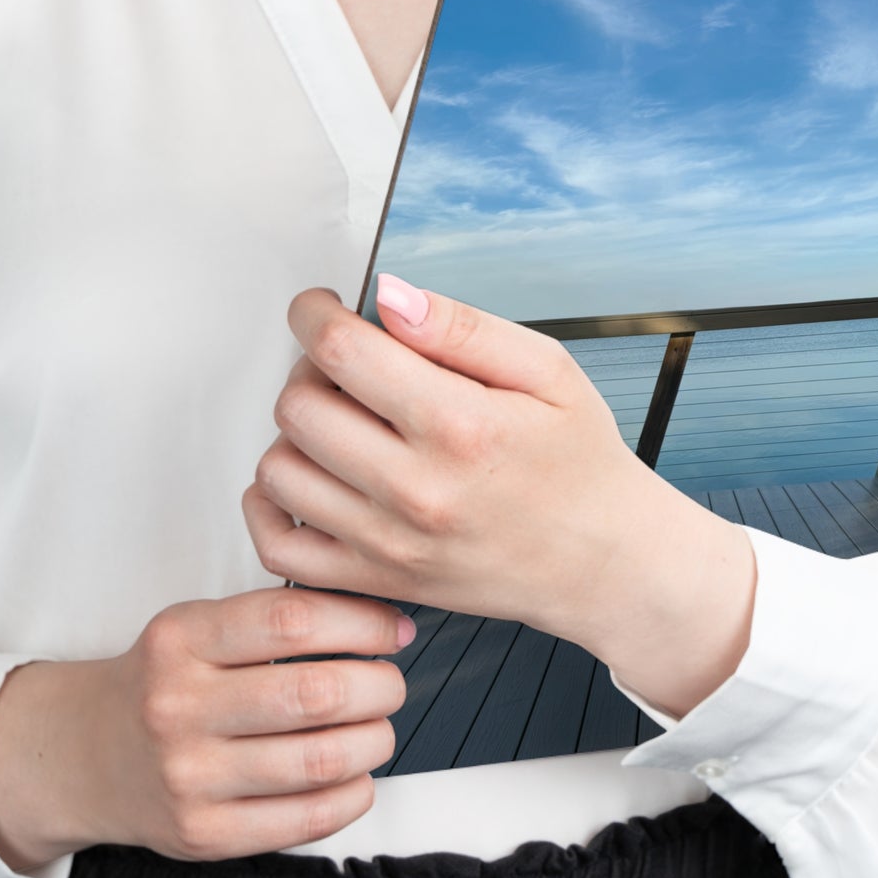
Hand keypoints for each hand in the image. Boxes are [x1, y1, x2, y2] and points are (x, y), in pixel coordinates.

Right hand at [0, 586, 410, 870]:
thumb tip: (385, 622)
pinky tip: (356, 776)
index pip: (292, 621)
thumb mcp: (199, 626)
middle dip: (378, 687)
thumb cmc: (164, 681)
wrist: (81, 754)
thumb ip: (277, 618)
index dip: (362, 623)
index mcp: (181, 639)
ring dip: (373, 742)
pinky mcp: (200, 834)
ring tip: (378, 729)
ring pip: (318, 760)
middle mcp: (177, 707)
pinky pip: (302, 820)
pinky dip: (351, 795)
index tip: (394, 630)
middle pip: (314, 694)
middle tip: (390, 685)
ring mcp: (186, 776)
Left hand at [242, 276, 717, 650]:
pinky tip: (310, 474)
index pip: (341, 350)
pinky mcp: (376, 580)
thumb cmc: (580, 462)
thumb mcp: (548, 371)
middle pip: (299, 405)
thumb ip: (463, 328)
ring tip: (341, 421)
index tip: (320, 308)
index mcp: (459, 425)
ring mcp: (389, 543)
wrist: (603, 559)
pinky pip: (280, 545)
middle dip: (310, 368)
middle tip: (347, 366)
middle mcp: (416, 489)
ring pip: (279, 469)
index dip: (314, 314)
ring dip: (296, 432)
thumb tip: (390, 297)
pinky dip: (274, 505)